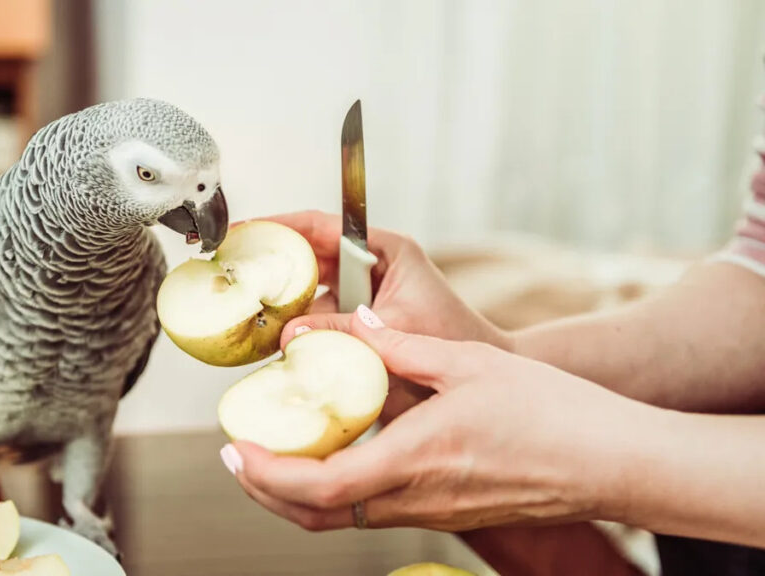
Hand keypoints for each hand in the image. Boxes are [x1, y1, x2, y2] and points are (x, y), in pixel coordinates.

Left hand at [220, 306, 652, 533]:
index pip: (317, 486)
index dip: (266, 475)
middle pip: (316, 515)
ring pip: (341, 518)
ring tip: (275, 454)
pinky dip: (335, 492)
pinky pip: (373, 511)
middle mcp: (414, 497)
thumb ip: (401, 346)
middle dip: (265, 491)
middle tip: (239, 455)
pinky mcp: (445, 512)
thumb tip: (357, 326)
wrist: (609, 460)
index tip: (235, 450)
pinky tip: (335, 457)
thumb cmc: (550, 412)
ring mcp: (430, 512)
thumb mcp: (467, 364)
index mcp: (413, 459)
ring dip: (296, 493)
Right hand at [245, 210, 511, 420]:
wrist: (474, 377)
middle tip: (230, 273)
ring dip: (279, 301)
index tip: (241, 231)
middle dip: (269, 265)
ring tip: (243, 310)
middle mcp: (367, 264)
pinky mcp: (356, 318)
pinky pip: (317, 316)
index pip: (319, 225)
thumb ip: (340, 330)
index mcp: (382, 248)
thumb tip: (286, 335)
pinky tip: (270, 340)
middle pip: (306, 255)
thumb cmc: (450, 340)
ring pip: (307, 289)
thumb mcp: (391, 330)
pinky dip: (296, 327)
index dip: (276, 225)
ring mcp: (360, 291)